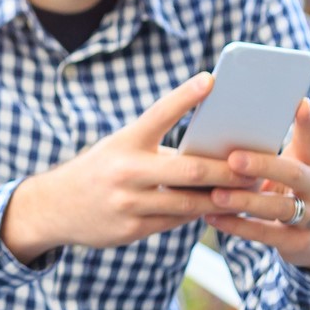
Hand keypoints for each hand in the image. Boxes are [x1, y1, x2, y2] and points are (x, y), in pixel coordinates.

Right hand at [3, 73, 253, 261]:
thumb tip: (210, 151)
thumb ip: (157, 148)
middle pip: (190, 170)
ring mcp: (127, 204)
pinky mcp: (130, 230)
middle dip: (228, 170)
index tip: (211, 79)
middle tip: (256, 165)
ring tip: (248, 190)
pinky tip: (217, 208)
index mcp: (123, 143)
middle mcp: (125, 172)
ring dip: (222, 197)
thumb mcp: (119, 148)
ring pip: (189, 202)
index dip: (185, 97)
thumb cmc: (99, 170)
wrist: (53, 208)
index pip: (158, 114)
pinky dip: (198, 213)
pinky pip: (175, 221)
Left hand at [203, 101, 309, 273]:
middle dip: (264, 166)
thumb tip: (223, 124)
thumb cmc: (287, 191)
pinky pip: (266, 234)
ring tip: (217, 195)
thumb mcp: (287, 168)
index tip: (300, 102)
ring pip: (280, 208)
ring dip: (246, 201)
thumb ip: (267, 152)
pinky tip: (212, 218)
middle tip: (233, 159)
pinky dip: (238, 226)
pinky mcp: (299, 243)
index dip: (308, 122)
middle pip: (294, 174)